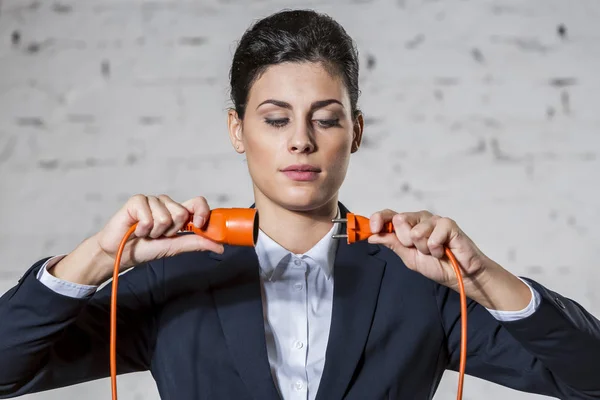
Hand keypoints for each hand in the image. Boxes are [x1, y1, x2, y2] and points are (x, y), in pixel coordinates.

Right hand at [94, 194, 224, 270]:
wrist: (120, 253)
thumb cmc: (146, 249)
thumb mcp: (175, 247)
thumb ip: (197, 243)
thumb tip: (220, 245)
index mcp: (178, 213)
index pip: (198, 203)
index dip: (203, 212)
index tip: (200, 225)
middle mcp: (167, 204)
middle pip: (182, 212)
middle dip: (171, 230)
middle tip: (158, 235)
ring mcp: (152, 201)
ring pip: (166, 216)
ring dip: (155, 231)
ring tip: (146, 233)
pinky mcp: (137, 200)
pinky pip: (149, 216)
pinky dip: (143, 228)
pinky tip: (136, 229)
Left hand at [367, 209, 488, 291]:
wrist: (459, 275)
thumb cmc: (437, 265)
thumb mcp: (408, 257)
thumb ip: (392, 243)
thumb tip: (371, 236)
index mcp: (408, 225)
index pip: (389, 214)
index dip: (378, 218)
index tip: (373, 229)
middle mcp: (419, 219)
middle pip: (399, 220)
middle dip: (406, 241)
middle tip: (420, 250)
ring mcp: (433, 220)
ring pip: (415, 231)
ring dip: (423, 248)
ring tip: (434, 252)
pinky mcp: (447, 223)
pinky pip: (432, 237)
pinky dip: (436, 249)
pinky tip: (444, 250)